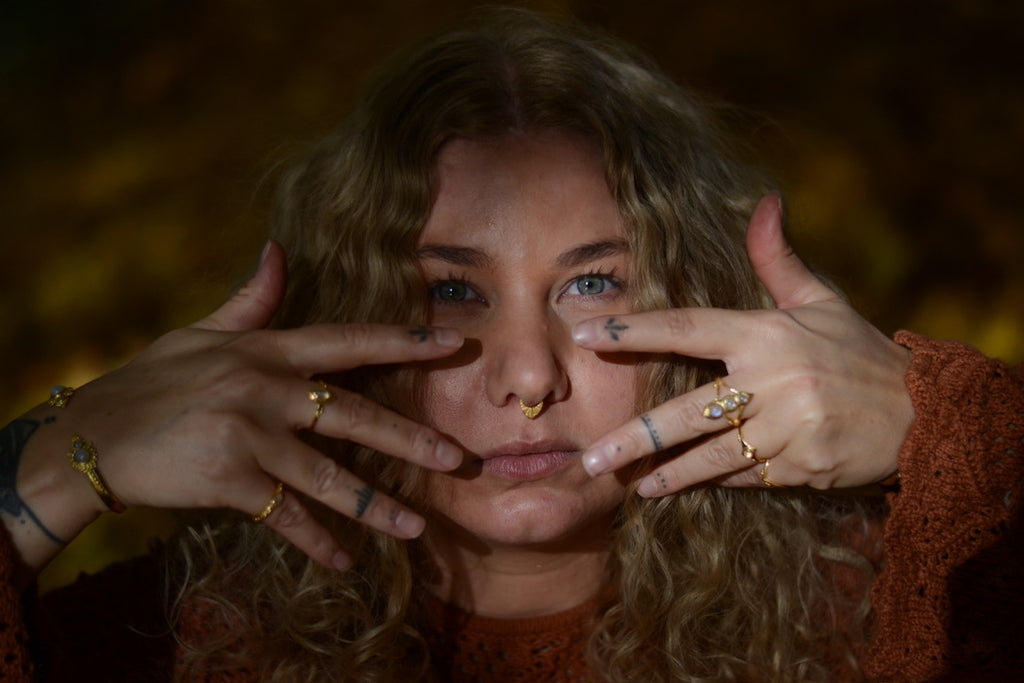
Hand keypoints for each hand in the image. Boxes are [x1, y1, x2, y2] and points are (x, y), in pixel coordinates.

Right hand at [18, 242, 463, 569]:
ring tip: (417, 526)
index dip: (404, 342)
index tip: (454, 344)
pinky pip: (285, 515)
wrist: (91, 435)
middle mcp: (265, 390)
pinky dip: (316, 540)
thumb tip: (277, 250)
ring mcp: (249, 436)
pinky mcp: (228, 479)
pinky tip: (346, 561)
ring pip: (328, 475)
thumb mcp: (200, 334)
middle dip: (410, 439)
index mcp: (266, 351)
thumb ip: (249, 300)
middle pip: (354, 415)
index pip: (349, 342)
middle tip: (457, 458)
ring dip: (376, 506)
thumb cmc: (150, 381)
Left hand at [571, 195, 913, 494]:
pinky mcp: (804, 468)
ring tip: (630, 486)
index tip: (584, 334)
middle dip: (635, 437)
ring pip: (711, 456)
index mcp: (767, 333)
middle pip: (686, 411)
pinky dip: (714, 481)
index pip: (686, 328)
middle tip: (590, 455)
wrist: (925, 414)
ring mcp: (789, 429)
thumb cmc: (859, 353)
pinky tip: (682, 487)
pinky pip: (745, 477)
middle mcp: (773, 381)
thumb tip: (765, 201)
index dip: (632, 330)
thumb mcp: (821, 301)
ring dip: (667, 472)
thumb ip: (779, 259)